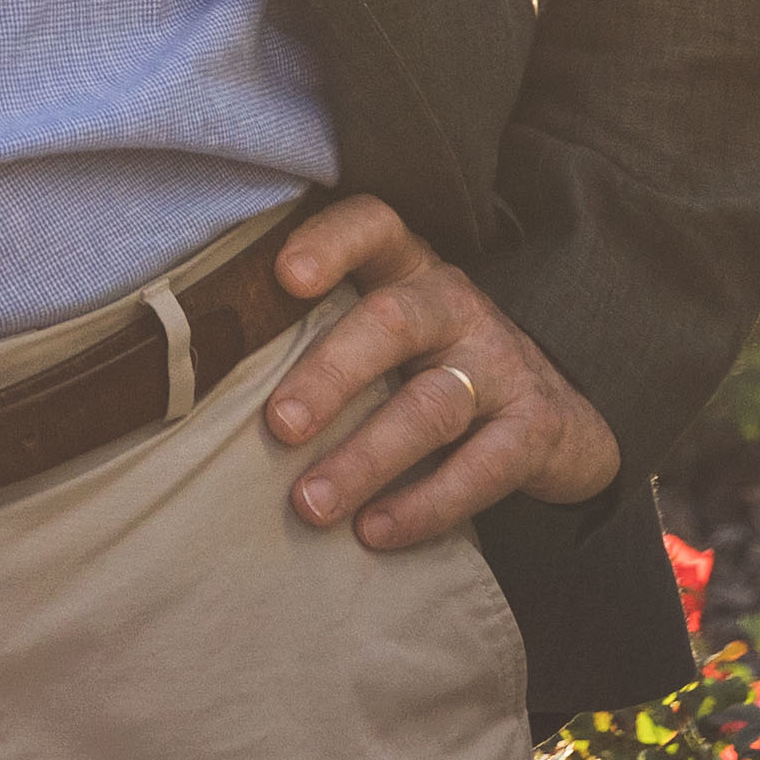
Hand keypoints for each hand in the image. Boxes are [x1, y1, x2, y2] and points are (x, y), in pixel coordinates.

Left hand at [258, 196, 620, 548]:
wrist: (556, 422)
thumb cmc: (432, 368)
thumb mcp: (384, 335)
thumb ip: (318, 333)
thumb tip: (204, 377)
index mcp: (408, 270)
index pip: (373, 226)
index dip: (331, 242)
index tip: (283, 277)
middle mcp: (455, 305)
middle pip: (392, 322)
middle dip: (330, 375)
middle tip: (279, 427)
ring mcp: (502, 363)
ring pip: (430, 405)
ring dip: (365, 459)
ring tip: (311, 504)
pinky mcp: (535, 428)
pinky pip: (481, 468)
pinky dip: (425, 505)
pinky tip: (376, 532)